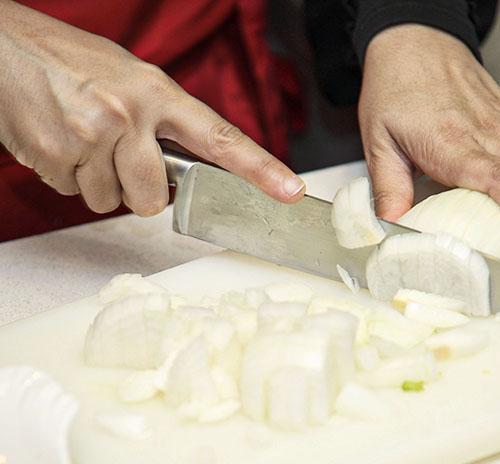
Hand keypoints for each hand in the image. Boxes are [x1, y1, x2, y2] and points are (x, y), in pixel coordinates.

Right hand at [0, 1, 304, 216]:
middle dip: (139, 192)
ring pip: (109, 201)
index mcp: (158, 92)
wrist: (1, 46)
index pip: (221, 138)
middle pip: (154, 198)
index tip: (290, 191)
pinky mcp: (54, 157)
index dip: (260, 169)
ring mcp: (91, 137)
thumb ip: (163, 121)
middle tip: (119, 159)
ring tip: (81, 139)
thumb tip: (184, 170)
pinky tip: (59, 141)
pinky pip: (74, 193)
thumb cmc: (70, 60)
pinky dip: (68, 176)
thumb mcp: (130, 77)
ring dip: (98, 181)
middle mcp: (129, 115)